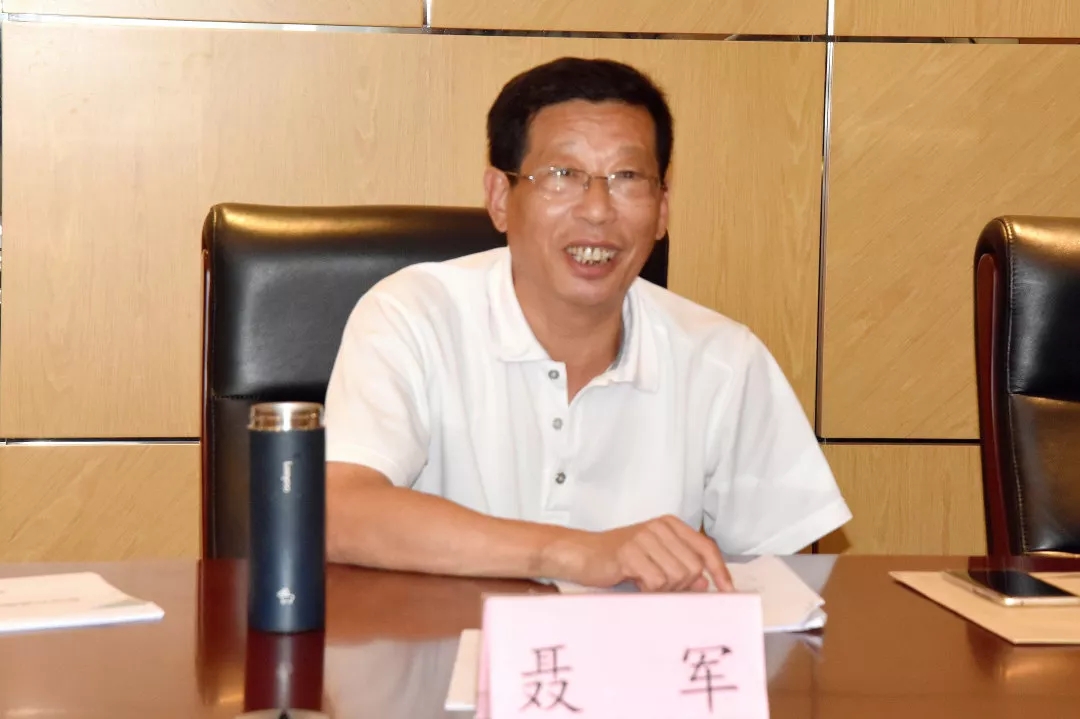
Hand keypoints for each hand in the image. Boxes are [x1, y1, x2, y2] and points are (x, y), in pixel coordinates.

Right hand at [548, 515, 733, 592]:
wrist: (583, 554)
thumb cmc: (621, 559)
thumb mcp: (656, 559)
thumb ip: (682, 567)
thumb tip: (706, 583)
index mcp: (670, 524)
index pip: (706, 548)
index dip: (720, 571)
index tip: (728, 591)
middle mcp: (660, 527)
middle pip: (693, 567)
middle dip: (682, 585)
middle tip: (660, 586)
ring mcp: (644, 537)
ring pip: (676, 576)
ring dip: (663, 589)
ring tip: (645, 582)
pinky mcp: (630, 552)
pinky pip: (656, 581)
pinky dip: (648, 590)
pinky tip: (635, 583)